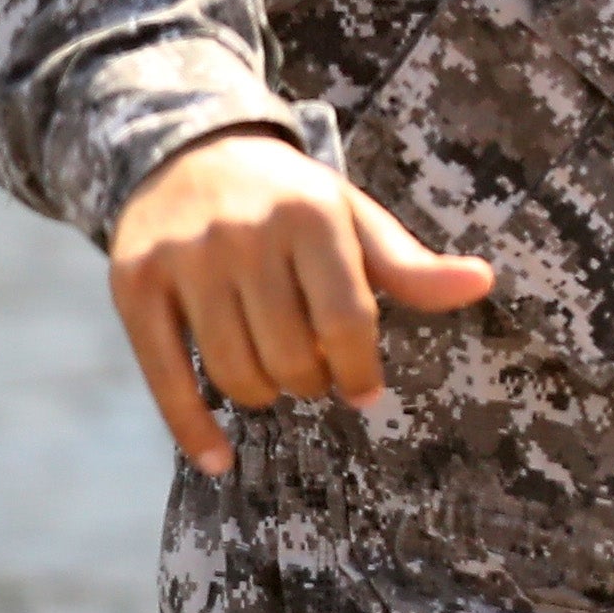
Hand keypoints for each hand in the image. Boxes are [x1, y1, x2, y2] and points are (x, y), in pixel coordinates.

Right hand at [108, 128, 497, 476]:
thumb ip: (408, 264)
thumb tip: (481, 284)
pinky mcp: (132, 286)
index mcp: (310, 215)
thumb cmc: (289, 199)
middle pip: (291, 353)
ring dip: (265, 396)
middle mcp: (244, 235)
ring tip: (278, 382)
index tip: (366, 392)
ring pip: (234, 370)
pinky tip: (218, 460)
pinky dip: (191, 427)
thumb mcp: (352, 218)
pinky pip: (164, 375)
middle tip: (316, 377)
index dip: (361, 368)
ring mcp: (184, 260)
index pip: (347, 318)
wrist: (190, 153)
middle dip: (312, 382)